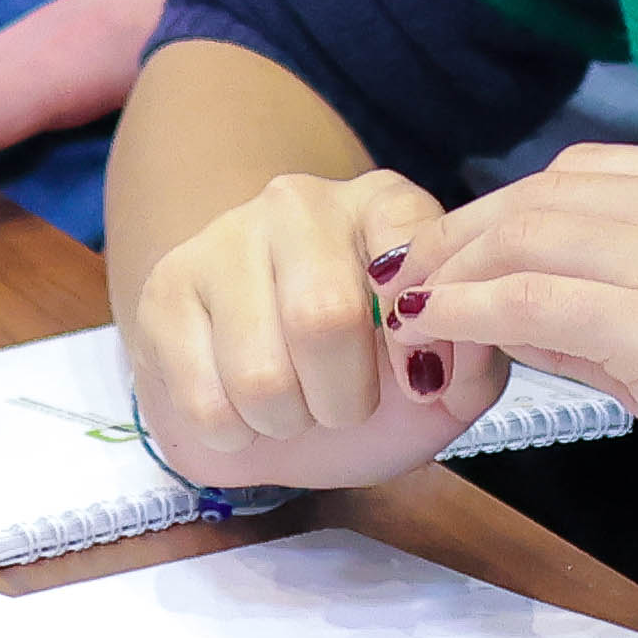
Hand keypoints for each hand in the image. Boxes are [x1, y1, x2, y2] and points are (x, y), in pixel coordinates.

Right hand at [120, 155, 502, 495]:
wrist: (264, 390)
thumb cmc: (362, 374)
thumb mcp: (437, 378)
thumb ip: (472, 365)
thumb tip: (461, 354)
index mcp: (382, 204)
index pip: (411, 247)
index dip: (419, 334)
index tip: (419, 382)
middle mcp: (300, 202)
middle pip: (323, 318)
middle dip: (345, 399)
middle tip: (344, 408)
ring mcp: (223, 240)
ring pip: (259, 373)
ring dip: (286, 422)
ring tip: (291, 408)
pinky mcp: (165, 293)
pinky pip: (204, 401)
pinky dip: (234, 435)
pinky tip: (242, 412)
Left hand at [406, 144, 637, 637]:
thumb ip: (608, 295)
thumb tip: (494, 281)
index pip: (589, 173)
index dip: (499, 211)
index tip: (441, 257)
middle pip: (554, 194)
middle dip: (462, 236)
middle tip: (402, 286)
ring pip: (538, 237)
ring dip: (454, 273)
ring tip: (409, 317)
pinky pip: (540, 301)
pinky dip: (471, 312)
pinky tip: (436, 337)